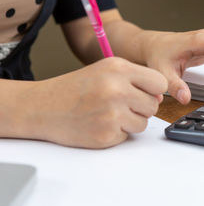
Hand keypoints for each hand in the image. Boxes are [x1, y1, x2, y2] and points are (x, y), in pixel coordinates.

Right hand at [23, 57, 167, 147]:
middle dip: (140, 107)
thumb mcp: (106, 71)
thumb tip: (160, 97)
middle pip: (153, 106)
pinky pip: (127, 136)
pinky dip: (116, 133)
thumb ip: (136, 79)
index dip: (153, 90)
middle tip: (119, 105)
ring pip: (143, 123)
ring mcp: (112, 114)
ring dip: (130, 122)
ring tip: (107, 113)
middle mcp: (117, 90)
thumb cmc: (75, 88)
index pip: (160, 83)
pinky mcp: (106, 135)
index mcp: (119, 69)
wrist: (42, 107)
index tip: (143, 92)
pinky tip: (99, 123)